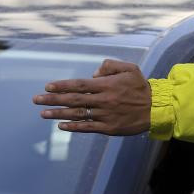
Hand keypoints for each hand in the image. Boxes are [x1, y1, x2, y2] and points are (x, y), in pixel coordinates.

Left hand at [34, 59, 151, 134]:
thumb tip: (93, 73)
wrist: (157, 109)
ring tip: (43, 114)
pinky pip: (88, 127)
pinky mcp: (110, 128)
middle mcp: (103, 100)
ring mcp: (106, 115)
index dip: (62, 86)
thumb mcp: (130, 68)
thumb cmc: (142, 88)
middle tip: (36, 100)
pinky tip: (61, 125)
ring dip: (58, 114)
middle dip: (53, 100)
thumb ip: (110, 66)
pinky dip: (74, 127)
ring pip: (78, 114)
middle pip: (73, 100)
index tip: (47, 87)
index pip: (79, 85)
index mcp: (107, 85)